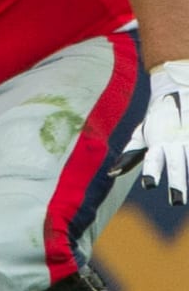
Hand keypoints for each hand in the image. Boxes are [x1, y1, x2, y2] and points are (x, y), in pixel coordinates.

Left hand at [110, 60, 188, 204]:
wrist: (176, 89)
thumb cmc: (157, 119)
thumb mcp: (141, 134)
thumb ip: (129, 156)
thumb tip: (111, 174)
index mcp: (158, 143)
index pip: (152, 160)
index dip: (151, 172)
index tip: (149, 185)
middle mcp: (175, 142)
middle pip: (176, 166)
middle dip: (178, 184)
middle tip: (177, 201)